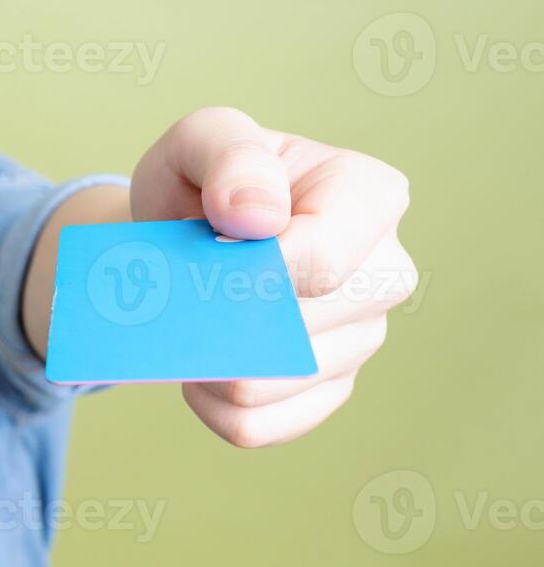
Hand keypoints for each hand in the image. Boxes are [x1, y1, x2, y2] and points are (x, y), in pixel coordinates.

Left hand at [130, 107, 416, 447]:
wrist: (185, 231)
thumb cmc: (204, 178)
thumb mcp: (202, 139)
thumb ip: (229, 153)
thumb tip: (258, 216)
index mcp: (370, 196)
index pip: (323, 259)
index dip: (252, 272)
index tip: (207, 252)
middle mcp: (384, 272)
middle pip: (294, 331)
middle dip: (219, 316)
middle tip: (182, 284)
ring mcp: (361, 338)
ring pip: (267, 384)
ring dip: (204, 360)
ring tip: (187, 316)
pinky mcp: (327, 390)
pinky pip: (254, 427)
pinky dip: (207, 403)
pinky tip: (196, 363)